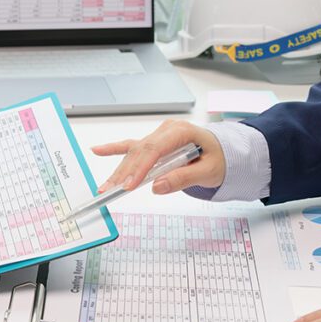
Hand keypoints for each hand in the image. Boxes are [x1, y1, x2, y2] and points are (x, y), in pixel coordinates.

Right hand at [92, 120, 225, 194]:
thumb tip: (158, 187)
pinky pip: (132, 147)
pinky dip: (114, 149)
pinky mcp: (153, 145)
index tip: (129, 185)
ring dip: (119, 171)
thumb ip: (184, 178)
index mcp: (181, 132)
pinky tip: (96, 150)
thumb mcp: (209, 171)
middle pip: (140, 152)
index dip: (140, 167)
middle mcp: (166, 131)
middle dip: (124, 173)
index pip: (155, 149)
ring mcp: (158, 136)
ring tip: (105, 186)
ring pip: (134, 153)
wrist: (223, 152)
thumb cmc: (218, 158)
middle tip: (111, 190)